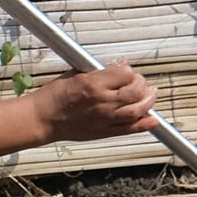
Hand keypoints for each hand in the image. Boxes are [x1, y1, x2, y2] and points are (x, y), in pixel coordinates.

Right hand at [34, 60, 156, 142]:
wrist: (43, 119)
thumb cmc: (54, 96)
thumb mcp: (76, 74)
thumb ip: (100, 71)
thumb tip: (120, 64)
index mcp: (94, 84)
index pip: (125, 73)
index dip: (129, 71)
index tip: (127, 71)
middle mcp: (103, 101)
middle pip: (136, 91)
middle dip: (143, 84)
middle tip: (142, 82)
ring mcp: (105, 118)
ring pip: (138, 110)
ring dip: (149, 102)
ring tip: (151, 96)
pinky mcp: (104, 132)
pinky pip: (130, 129)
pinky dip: (144, 124)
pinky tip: (153, 119)